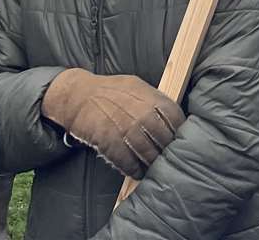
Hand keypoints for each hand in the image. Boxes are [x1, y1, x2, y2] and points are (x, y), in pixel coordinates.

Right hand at [41, 69, 184, 178]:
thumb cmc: (110, 90)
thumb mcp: (137, 86)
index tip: (180, 141)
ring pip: (149, 155)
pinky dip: (135, 171)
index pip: (176, 120)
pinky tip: (137, 171)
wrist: (79, 96)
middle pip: (165, 141)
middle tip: (168, 159)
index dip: (180, 133)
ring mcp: (127, 130)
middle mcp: (142, 115)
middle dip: (167, 152)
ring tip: (154, 168)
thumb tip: (172, 118)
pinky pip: (129, 164)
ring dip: (152, 165)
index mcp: (151, 98)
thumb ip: (154, 101)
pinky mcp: (111, 144)